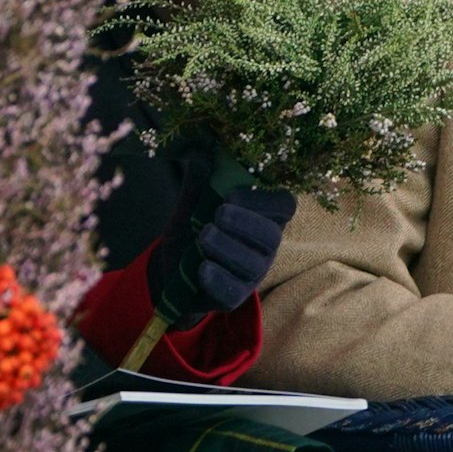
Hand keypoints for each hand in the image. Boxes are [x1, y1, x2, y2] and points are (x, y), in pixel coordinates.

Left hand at [148, 153, 296, 327]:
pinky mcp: (233, 297)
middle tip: (217, 215)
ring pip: (253, 264)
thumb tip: (202, 154)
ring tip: (202, 236)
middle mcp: (264, 247)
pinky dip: (217, 278)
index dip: (263, 200)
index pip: (284, 206)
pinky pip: (233, 291)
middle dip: (245, 224)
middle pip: (272, 236)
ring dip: (227, 247)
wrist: (168, 271)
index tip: (232, 195)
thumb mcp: (191, 204)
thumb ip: (198, 182)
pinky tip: (201, 267)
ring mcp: (251, 274)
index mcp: (261, 217)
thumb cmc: (191, 230)